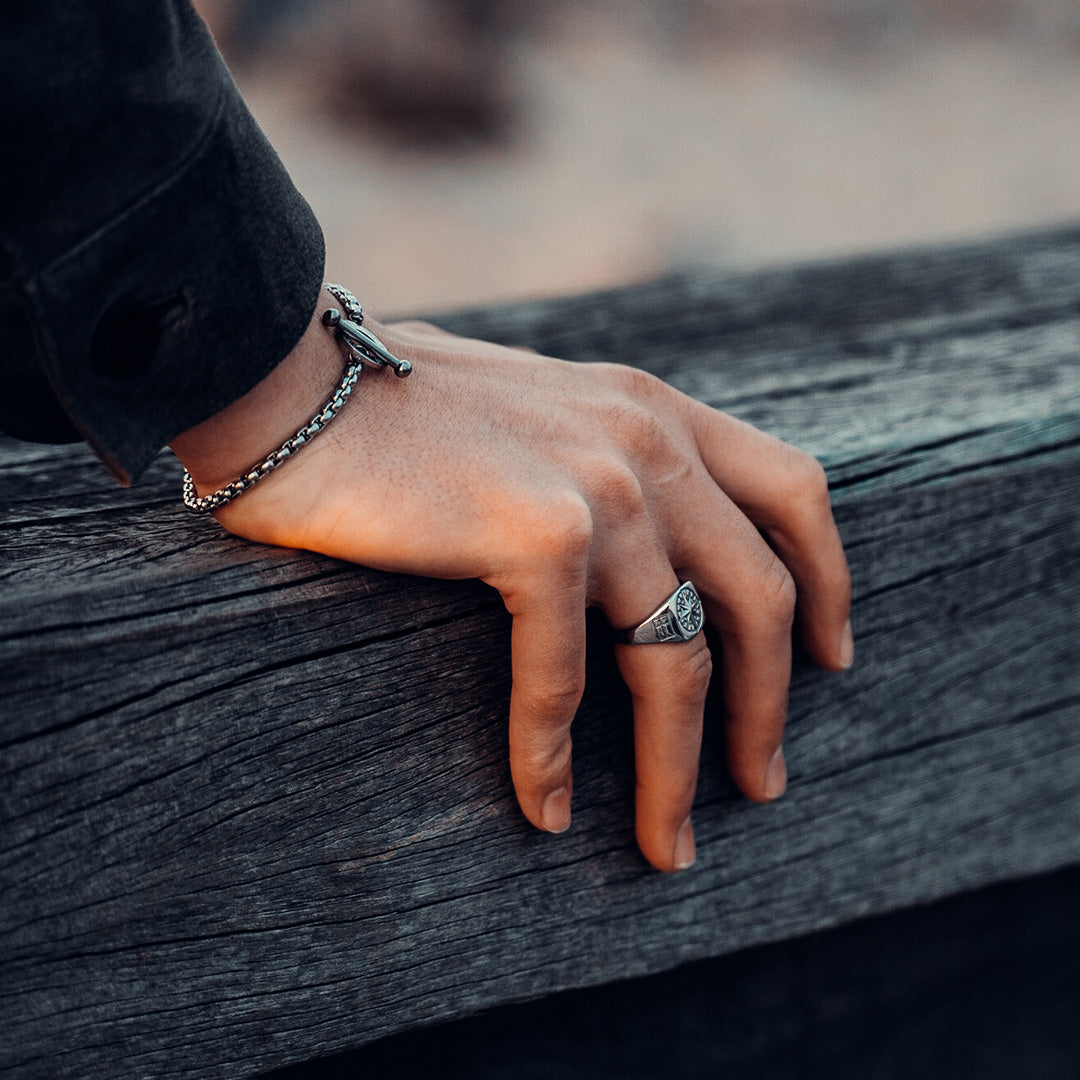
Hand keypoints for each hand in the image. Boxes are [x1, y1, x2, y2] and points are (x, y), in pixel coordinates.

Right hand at [171, 291, 851, 871]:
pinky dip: (551, 754)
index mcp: (655, 410)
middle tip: (764, 782)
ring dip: (676, 766)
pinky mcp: (536, 534)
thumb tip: (643, 553)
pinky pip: (564, 676)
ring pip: (674, 659)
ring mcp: (600, 486)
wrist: (293, 384)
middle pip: (760, 596)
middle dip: (770, 704)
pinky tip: (540, 806)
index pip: (795, 492)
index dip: (829, 582)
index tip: (833, 659)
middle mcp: (646, 441)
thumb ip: (603, 458)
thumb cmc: (398, 411)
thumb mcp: (541, 413)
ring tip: (668, 843)